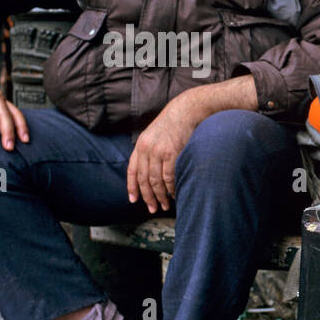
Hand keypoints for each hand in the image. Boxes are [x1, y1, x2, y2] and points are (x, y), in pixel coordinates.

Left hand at [126, 93, 202, 212]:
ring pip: (156, 181)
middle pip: (144, 179)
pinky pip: (169, 177)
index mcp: (140, 145)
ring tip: (164, 205)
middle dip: (147, 196)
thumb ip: (150, 149)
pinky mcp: (172, 153)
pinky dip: (171, 189)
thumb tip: (150, 168)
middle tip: (152, 208)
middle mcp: (146, 149)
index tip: (134, 200)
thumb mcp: (155, 134)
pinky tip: (174, 195)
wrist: (187, 110)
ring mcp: (159, 151)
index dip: (132, 187)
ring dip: (160, 196)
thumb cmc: (174, 123)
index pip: (133, 171)